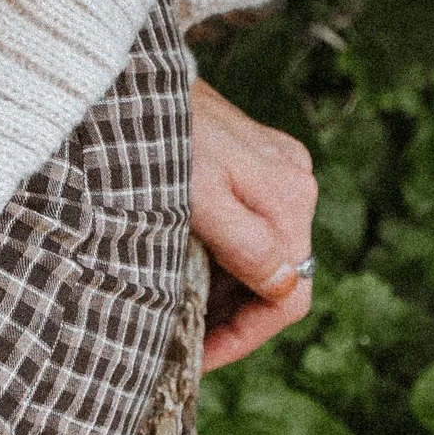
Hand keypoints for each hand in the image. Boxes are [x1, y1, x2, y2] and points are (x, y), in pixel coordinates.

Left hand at [188, 78, 316, 373]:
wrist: (136, 76)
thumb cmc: (160, 138)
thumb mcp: (198, 200)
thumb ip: (246, 246)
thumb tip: (284, 289)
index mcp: (290, 200)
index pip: (290, 296)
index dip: (245, 337)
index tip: (198, 357)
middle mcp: (297, 186)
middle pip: (278, 277)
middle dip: (234, 315)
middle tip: (182, 338)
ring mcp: (281, 171)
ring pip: (265, 254)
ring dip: (227, 288)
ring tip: (178, 308)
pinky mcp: (259, 161)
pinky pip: (252, 226)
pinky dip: (224, 256)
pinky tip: (188, 265)